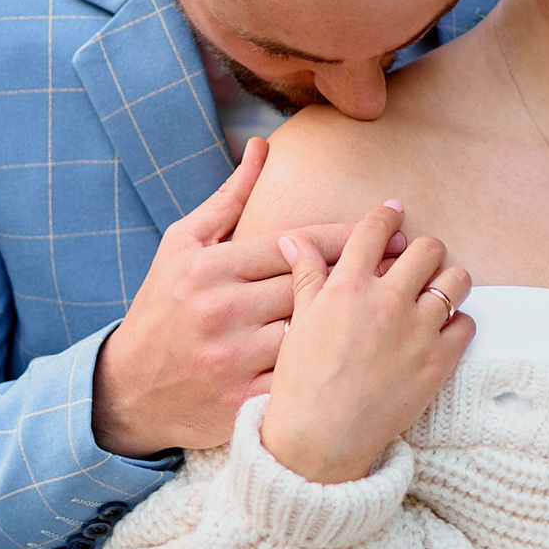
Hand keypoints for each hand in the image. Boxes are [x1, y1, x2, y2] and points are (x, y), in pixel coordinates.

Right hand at [92, 139, 390, 454]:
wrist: (129, 388)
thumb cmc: (163, 306)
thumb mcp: (183, 244)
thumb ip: (229, 198)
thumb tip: (262, 147)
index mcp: (213, 268)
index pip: (295, 244)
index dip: (348, 236)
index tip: (392, 227)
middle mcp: (224, 311)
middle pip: (312, 288)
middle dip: (369, 275)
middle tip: (418, 264)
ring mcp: (233, 359)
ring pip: (314, 336)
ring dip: (363, 325)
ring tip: (410, 309)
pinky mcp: (242, 401)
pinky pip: (302, 384)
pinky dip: (339, 372)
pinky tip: (377, 362)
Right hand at [259, 201, 472, 483]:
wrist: (319, 441)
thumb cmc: (300, 384)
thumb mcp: (297, 324)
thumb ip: (306, 277)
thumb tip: (295, 241)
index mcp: (347, 287)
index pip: (374, 231)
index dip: (387, 216)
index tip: (395, 213)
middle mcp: (387, 301)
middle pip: (428, 248)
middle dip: (424, 251)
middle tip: (418, 264)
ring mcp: (418, 331)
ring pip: (456, 280)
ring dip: (448, 282)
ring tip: (435, 294)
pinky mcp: (439, 362)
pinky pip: (467, 324)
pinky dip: (457, 325)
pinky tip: (440, 333)